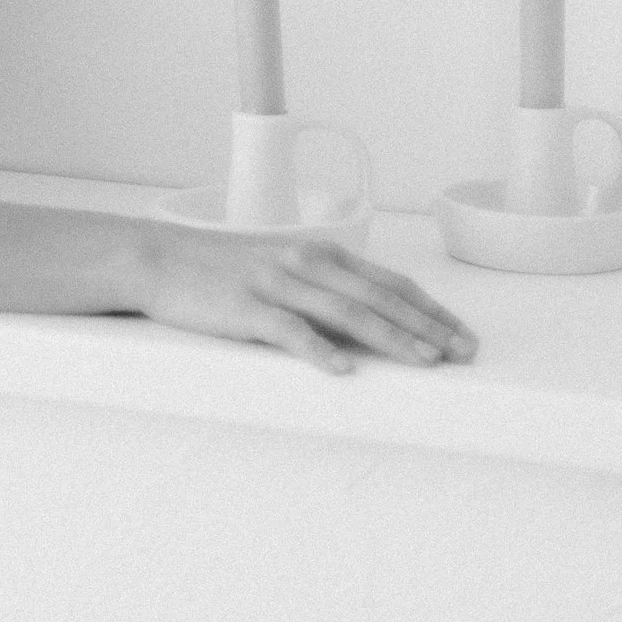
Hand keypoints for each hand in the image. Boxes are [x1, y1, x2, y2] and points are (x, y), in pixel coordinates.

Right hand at [134, 223, 478, 374]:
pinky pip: (289, 330)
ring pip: (345, 312)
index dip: (429, 309)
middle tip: (464, 355)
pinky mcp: (246, 308)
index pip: (388, 283)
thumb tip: (371, 319)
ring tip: (425, 362)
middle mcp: (304, 263)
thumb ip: (323, 288)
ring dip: (390, 337)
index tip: (462, 335)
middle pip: (378, 297)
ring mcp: (276, 284)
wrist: (157, 259)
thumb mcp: (280, 268)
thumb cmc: (221, 269)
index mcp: (318, 253)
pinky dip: (318, 349)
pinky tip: (342, 369)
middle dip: (427, 327)